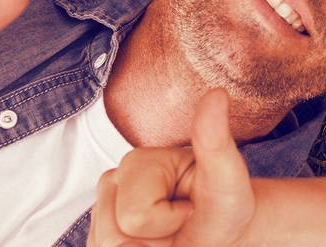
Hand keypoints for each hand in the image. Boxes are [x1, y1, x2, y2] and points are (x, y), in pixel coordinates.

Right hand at [89, 89, 253, 246]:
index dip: (170, 221)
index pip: (135, 216)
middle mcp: (111, 184)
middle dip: (156, 240)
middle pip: (116, 239)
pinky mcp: (99, 237)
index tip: (190, 206)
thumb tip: (217, 93)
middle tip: (178, 223)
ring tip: (166, 235)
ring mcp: (101, 212)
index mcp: (136, 163)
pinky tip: (152, 244)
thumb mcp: (227, 174)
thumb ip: (216, 139)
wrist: (223, 231)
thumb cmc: (224, 202)